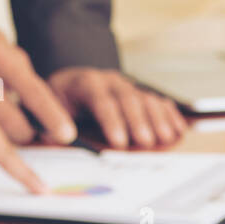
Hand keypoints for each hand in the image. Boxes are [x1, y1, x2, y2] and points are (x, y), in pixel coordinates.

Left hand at [47, 67, 185, 149]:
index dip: (111, 121)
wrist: (66, 86)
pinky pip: (157, 102)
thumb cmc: (56, 104)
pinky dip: (169, 115)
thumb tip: (56, 142)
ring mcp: (125, 85)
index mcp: (83, 83)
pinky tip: (178, 129)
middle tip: (146, 143)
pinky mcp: (138, 94)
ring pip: (145, 99)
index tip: (119, 142)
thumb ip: (51, 126)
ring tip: (166, 138)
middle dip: (138, 121)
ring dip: (157, 119)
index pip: (100, 99)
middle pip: (127, 98)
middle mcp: (108, 80)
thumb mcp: (46, 111)